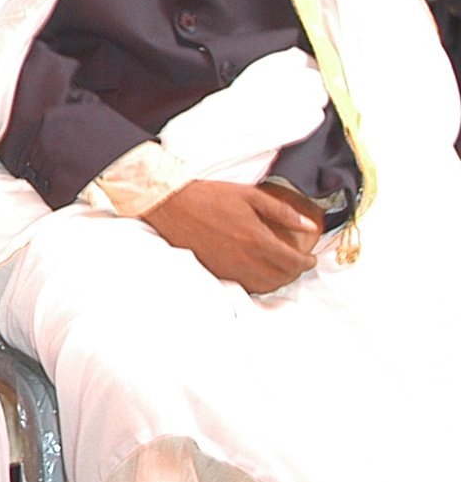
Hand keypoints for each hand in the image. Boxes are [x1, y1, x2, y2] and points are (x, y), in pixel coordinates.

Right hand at [143, 180, 320, 294]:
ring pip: (264, 286)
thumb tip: (310, 226)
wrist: (171, 206)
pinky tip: (259, 274)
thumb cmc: (210, 196)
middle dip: (295, 272)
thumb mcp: (250, 195)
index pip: (293, 261)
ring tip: (282, 271)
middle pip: (281, 277)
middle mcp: (245, 259)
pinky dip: (258, 284)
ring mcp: (229, 269)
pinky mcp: (215, 272)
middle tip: (299, 264)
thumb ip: (283, 212)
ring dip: (278, 281)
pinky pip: (245, 286)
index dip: (307, 262)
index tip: (311, 258)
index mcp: (257, 239)